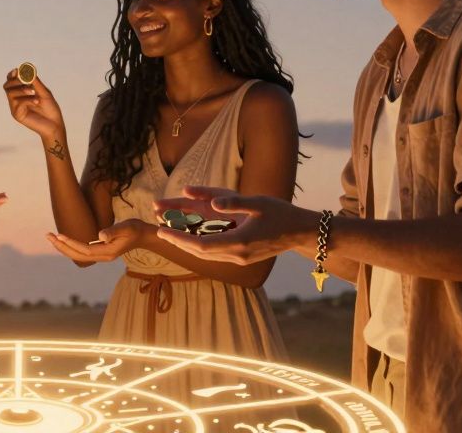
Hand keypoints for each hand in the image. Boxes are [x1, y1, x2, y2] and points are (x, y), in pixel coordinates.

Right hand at [3, 70, 64, 139]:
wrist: (55, 124)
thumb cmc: (50, 108)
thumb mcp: (43, 92)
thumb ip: (35, 82)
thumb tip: (27, 68)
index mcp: (21, 92)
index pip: (11, 80)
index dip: (12, 75)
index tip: (17, 71)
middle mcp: (16, 99)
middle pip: (7, 86)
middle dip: (15, 81)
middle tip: (25, 80)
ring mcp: (15, 107)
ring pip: (10, 93)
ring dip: (21, 89)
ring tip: (33, 92)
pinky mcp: (17, 115)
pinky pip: (17, 103)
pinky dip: (27, 99)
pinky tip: (37, 101)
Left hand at [47, 219, 148, 262]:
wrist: (143, 235)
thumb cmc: (135, 229)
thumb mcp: (126, 227)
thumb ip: (113, 231)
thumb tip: (99, 236)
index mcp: (108, 252)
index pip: (85, 251)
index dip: (71, 243)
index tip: (59, 235)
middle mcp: (103, 256)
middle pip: (78, 256)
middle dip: (62, 247)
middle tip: (48, 236)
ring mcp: (101, 254)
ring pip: (78, 255)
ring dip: (64, 247)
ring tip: (51, 237)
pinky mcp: (100, 250)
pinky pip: (82, 251)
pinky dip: (71, 246)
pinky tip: (63, 240)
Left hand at [154, 187, 315, 264]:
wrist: (301, 232)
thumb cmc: (281, 214)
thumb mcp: (258, 202)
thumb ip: (234, 202)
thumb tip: (213, 203)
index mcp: (239, 242)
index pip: (200, 245)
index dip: (179, 238)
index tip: (161, 230)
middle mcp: (237, 255)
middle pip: (200, 252)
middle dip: (178, 241)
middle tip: (160, 230)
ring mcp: (240, 259)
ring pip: (207, 255)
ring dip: (188, 244)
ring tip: (171, 232)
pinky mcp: (243, 258)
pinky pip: (216, 253)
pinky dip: (201, 246)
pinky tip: (192, 236)